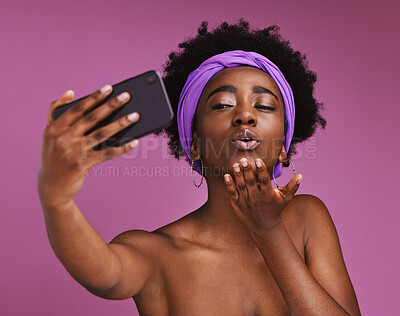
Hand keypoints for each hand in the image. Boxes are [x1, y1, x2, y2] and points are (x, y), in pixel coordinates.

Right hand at [38, 85, 140, 207]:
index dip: (94, 97)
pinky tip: (134, 142)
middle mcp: (62, 138)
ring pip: (102, 134)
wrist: (51, 187)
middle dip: (111, 105)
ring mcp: (73, 152)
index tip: (109, 88)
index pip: (78, 108)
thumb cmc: (54, 156)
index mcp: (54, 128)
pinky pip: (107, 153)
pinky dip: (122, 148)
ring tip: (135, 116)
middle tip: (127, 96)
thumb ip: (56, 112)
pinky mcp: (83, 164)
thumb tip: (71, 92)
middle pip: (92, 118)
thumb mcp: (49, 134)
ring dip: (120, 124)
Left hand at [223, 157, 302, 231]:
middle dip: (248, 171)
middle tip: (244, 160)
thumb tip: (301, 175)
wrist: (263, 226)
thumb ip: (292, 186)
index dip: (261, 170)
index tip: (258, 160)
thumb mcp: (285, 198)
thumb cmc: (275, 208)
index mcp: (267, 194)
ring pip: (241, 186)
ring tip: (236, 165)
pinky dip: (229, 185)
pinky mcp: (237, 203)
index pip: (264, 181)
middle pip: (251, 182)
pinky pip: (232, 193)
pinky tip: (226, 175)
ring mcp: (245, 200)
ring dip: (238, 175)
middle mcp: (256, 197)